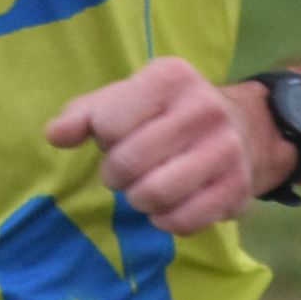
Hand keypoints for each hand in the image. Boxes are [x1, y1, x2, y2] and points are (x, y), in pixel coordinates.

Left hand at [45, 55, 280, 235]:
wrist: (245, 128)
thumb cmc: (168, 113)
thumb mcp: (127, 98)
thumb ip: (85, 113)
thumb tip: (54, 135)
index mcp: (170, 77)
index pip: (108, 122)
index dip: (103, 137)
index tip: (116, 136)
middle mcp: (203, 109)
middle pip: (127, 163)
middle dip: (115, 175)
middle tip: (125, 170)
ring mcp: (225, 150)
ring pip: (153, 195)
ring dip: (138, 200)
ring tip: (144, 187)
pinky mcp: (237, 189)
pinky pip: (181, 222)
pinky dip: (164, 220)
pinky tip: (169, 205)